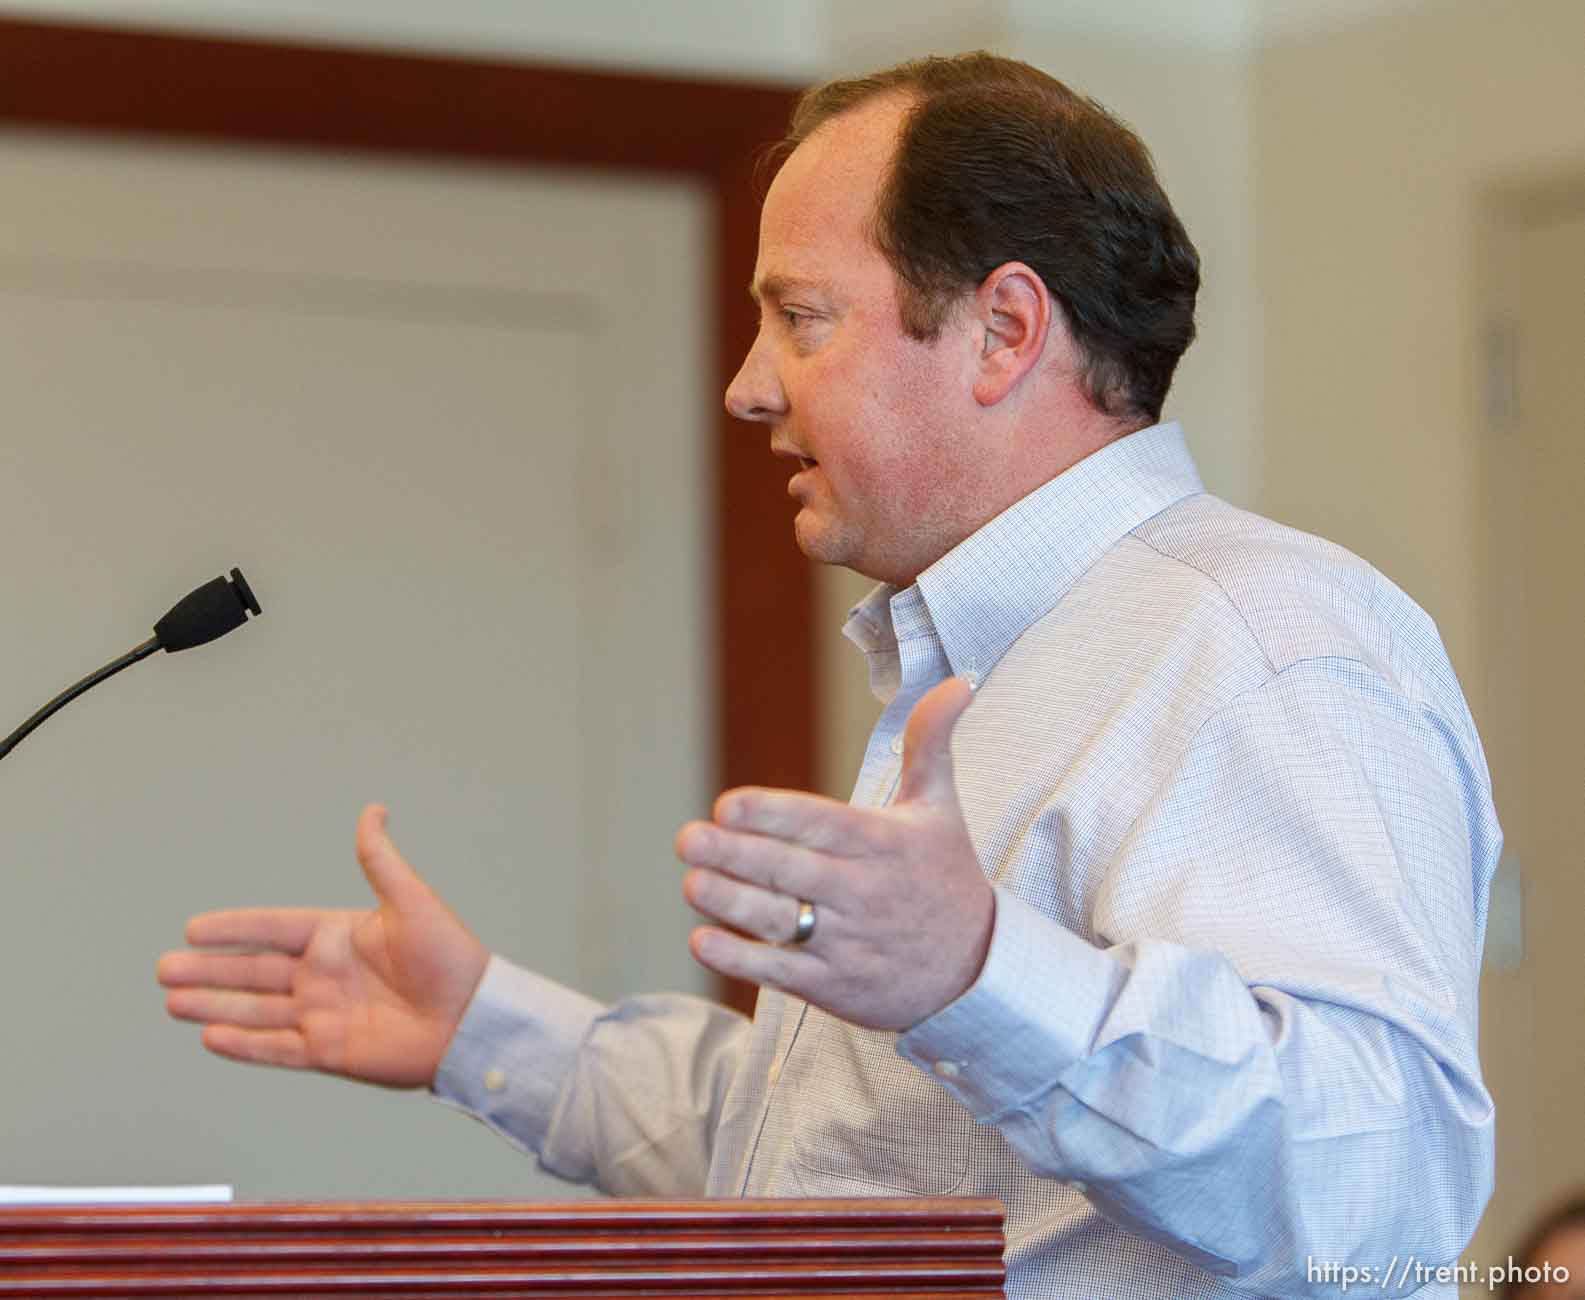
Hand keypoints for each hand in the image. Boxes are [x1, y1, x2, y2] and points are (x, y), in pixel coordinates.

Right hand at [156, 804, 488, 1088]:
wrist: (472, 1018)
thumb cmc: (450, 956)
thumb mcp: (411, 900)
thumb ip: (380, 860)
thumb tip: (373, 809)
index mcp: (339, 937)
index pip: (274, 929)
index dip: (235, 929)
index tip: (193, 928)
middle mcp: (324, 976)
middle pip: (254, 972)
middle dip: (209, 971)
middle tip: (163, 969)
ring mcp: (324, 1014)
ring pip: (256, 1010)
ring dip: (215, 1006)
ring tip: (173, 1000)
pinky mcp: (330, 1051)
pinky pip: (278, 1048)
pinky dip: (245, 1045)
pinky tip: (210, 1038)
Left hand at [677, 677, 992, 1030]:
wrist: (977, 972)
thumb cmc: (945, 878)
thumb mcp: (940, 808)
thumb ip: (931, 744)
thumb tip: (957, 682)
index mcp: (881, 843)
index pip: (819, 823)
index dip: (771, 814)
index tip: (727, 804)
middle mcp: (862, 891)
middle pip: (790, 870)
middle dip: (735, 855)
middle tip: (687, 838)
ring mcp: (848, 942)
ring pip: (780, 920)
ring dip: (730, 903)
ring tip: (692, 882)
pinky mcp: (835, 986)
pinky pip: (781, 972)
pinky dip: (741, 958)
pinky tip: (702, 941)